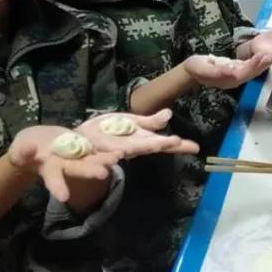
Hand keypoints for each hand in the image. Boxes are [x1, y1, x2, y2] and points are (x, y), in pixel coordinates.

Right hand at [8, 126, 122, 202]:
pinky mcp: (83, 148)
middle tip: (103, 174)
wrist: (37, 142)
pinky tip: (121, 151)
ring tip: (117, 158)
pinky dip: (107, 151)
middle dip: (90, 172)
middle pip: (78, 170)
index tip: (64, 197)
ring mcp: (76, 158)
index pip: (53, 180)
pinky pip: (97, 150)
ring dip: (104, 160)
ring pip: (91, 160)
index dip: (58, 187)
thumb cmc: (25, 149)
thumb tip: (28, 149)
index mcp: (49, 169)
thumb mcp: (20, 150)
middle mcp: (66, 166)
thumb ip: (23, 152)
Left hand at [75, 109, 199, 157]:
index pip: (162, 143)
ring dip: (140, 149)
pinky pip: (103, 156)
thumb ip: (149, 122)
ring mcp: (112, 151)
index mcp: (139, 139)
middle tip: (177, 142)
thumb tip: (170, 114)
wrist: (76, 141)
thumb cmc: (105, 132)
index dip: (177, 144)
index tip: (195, 147)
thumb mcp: (130, 122)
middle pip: (149, 146)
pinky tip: (118, 153)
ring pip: (129, 150)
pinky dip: (110, 157)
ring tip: (154, 145)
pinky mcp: (94, 155)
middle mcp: (129, 147)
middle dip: (162, 144)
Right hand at [182, 53, 271, 89]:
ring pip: (259, 67)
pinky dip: (265, 58)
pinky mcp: (241, 68)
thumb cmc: (197, 70)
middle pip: (257, 70)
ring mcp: (241, 73)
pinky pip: (256, 64)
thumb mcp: (203, 70)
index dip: (257, 64)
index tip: (267, 56)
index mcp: (231, 78)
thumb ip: (217, 71)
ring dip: (270, 60)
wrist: (193, 73)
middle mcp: (239, 77)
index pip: (247, 71)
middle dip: (269, 61)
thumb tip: (231, 71)